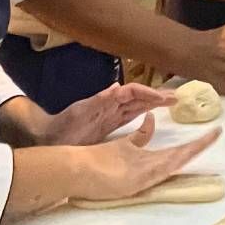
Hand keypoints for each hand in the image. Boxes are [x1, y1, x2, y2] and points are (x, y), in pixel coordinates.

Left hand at [42, 81, 170, 146]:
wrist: (47, 138)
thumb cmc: (63, 127)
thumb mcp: (81, 113)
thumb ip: (99, 100)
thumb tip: (119, 86)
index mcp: (106, 101)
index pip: (132, 93)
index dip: (147, 93)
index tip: (163, 97)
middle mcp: (111, 106)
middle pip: (138, 97)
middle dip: (156, 96)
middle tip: (176, 97)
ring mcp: (110, 115)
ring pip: (137, 106)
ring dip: (153, 102)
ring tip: (170, 101)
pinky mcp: (108, 126)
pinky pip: (129, 116)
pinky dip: (142, 112)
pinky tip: (151, 112)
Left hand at [74, 116, 220, 202]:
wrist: (77, 173)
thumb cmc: (97, 162)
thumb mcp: (123, 146)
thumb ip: (140, 135)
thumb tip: (152, 116)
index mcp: (146, 161)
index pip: (174, 151)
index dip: (192, 143)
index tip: (209, 133)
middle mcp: (149, 168)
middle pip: (179, 156)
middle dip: (199, 145)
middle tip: (218, 134)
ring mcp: (144, 175)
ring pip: (174, 161)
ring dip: (193, 150)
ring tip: (210, 139)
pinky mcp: (136, 180)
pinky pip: (158, 169)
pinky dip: (173, 160)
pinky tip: (186, 152)